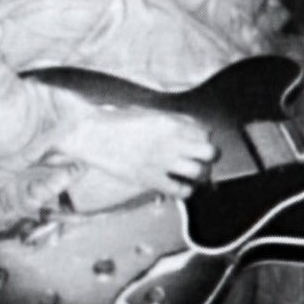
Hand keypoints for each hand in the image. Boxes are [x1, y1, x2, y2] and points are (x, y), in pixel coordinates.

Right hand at [58, 105, 216, 198]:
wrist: (92, 135)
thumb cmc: (118, 123)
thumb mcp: (151, 114)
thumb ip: (175, 121)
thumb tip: (196, 129)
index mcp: (171, 122)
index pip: (205, 132)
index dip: (203, 139)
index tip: (196, 144)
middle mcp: (171, 141)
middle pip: (210, 152)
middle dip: (208, 157)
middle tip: (200, 160)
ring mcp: (162, 161)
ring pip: (199, 172)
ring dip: (200, 174)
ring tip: (191, 175)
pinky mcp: (151, 178)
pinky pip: (182, 190)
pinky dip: (185, 190)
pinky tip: (178, 185)